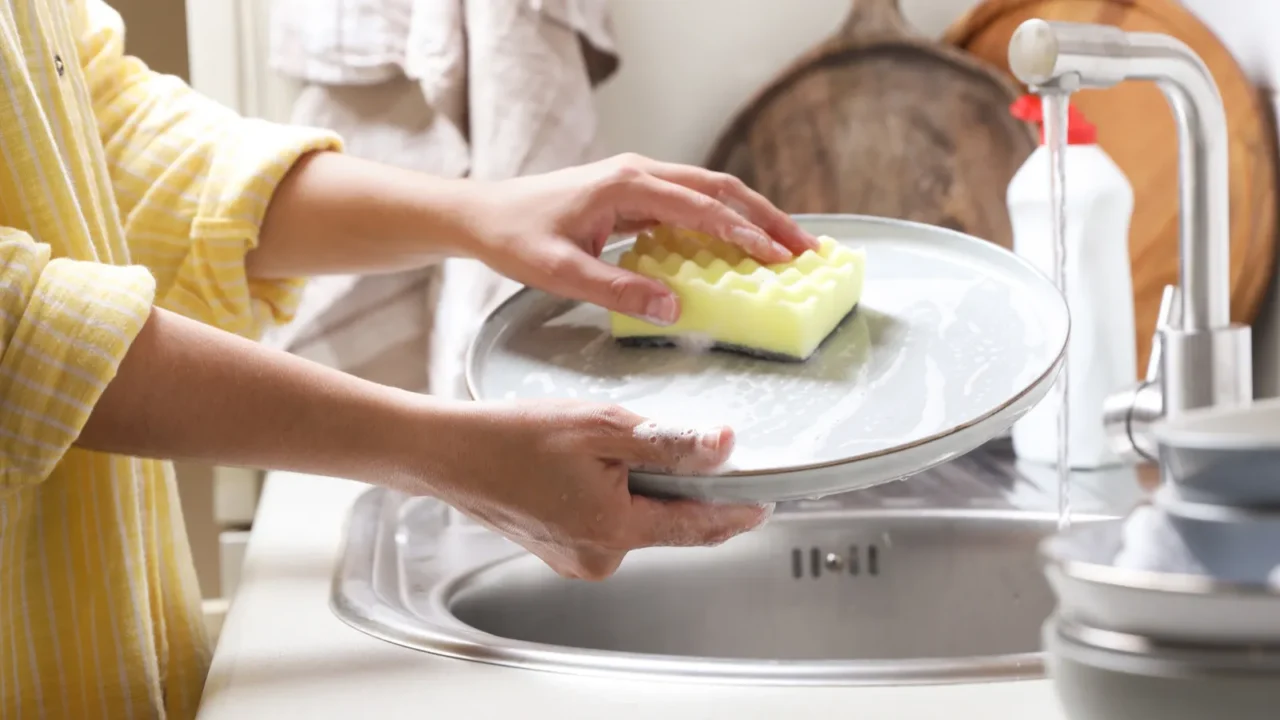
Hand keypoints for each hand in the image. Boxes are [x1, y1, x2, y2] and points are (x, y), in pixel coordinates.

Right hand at [423, 398, 772, 579]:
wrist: (451, 453)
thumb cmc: (514, 438)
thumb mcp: (602, 427)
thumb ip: (669, 442)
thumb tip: (723, 447)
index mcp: (614, 531)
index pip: (697, 526)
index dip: (736, 511)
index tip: (764, 502)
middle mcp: (599, 558)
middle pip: (667, 522)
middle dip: (679, 487)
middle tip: (671, 443)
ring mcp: (578, 559)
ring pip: (635, 520)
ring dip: (639, 488)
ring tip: (603, 448)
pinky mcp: (561, 551)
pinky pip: (606, 522)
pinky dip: (611, 496)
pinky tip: (584, 467)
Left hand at [463, 153, 818, 325]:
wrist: (483, 214)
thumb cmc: (516, 238)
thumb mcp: (559, 272)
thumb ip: (616, 290)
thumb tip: (674, 310)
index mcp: (627, 184)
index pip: (700, 206)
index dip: (743, 232)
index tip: (777, 257)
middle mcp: (640, 173)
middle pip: (720, 189)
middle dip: (767, 217)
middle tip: (806, 249)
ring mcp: (640, 180)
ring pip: (711, 193)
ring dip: (752, 217)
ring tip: (789, 247)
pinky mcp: (636, 195)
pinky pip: (691, 205)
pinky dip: (724, 223)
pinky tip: (741, 247)